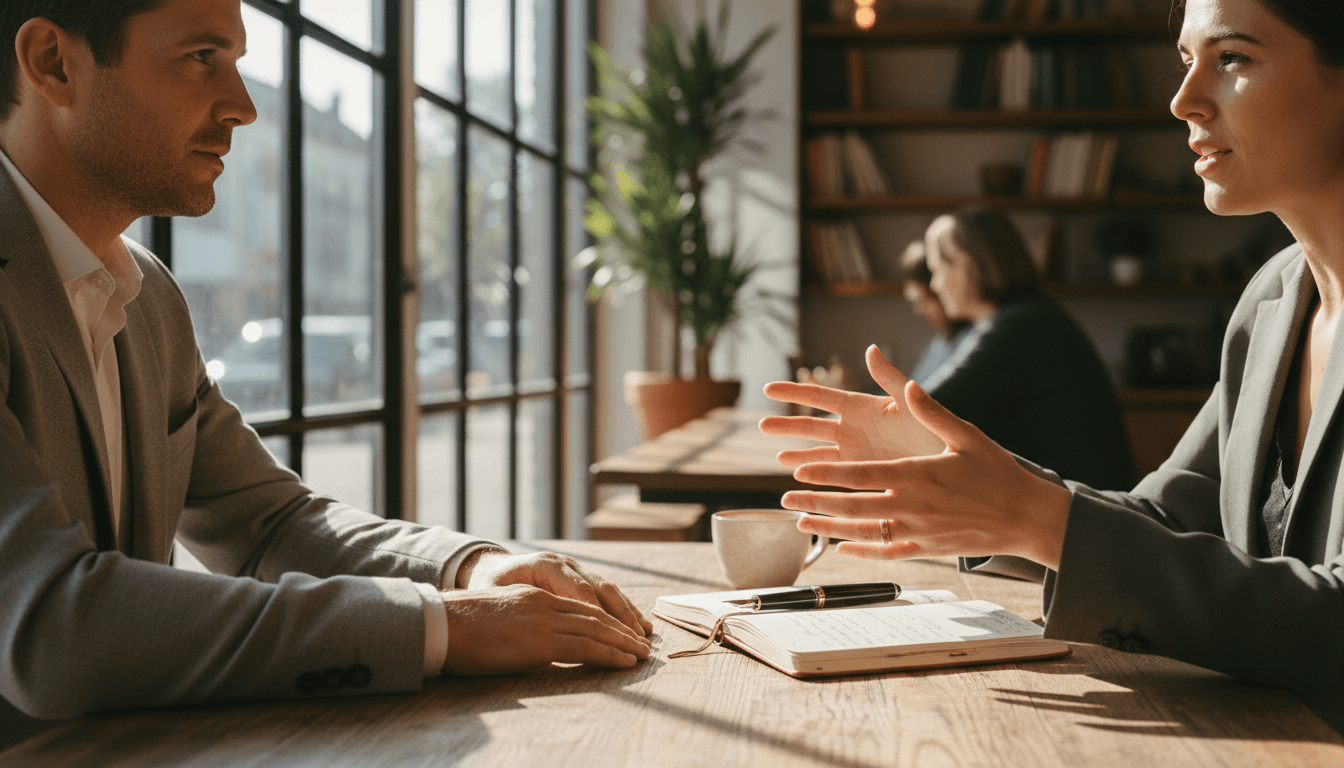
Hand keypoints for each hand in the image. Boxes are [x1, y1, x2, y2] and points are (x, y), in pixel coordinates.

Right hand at [440, 585, 651, 674]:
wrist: (441, 625)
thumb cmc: (461, 629)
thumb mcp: (502, 621)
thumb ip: (525, 628)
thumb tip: (539, 650)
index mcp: (535, 596)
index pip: (581, 606)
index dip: (606, 619)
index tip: (624, 631)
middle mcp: (545, 603)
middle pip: (596, 614)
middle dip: (622, 630)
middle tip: (643, 643)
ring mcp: (545, 620)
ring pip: (596, 629)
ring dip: (623, 643)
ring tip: (642, 654)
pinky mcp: (541, 640)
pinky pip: (585, 646)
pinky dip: (610, 653)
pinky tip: (624, 661)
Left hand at [457, 549, 651, 636]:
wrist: (488, 568)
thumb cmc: (488, 588)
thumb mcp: (497, 599)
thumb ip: (524, 613)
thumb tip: (549, 633)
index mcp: (545, 566)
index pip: (580, 594)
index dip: (601, 620)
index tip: (615, 642)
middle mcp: (565, 564)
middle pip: (601, 591)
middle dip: (622, 619)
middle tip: (639, 643)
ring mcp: (574, 567)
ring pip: (608, 590)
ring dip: (628, 614)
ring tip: (645, 635)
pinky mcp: (579, 576)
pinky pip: (605, 592)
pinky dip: (623, 608)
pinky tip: (638, 623)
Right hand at [760, 345, 945, 466]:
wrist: (954, 467)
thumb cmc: (937, 432)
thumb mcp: (912, 404)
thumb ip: (890, 379)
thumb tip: (871, 349)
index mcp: (862, 406)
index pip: (820, 396)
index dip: (793, 391)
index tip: (768, 388)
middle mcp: (854, 429)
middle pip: (811, 424)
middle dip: (786, 425)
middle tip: (761, 424)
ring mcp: (856, 453)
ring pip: (817, 452)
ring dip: (796, 454)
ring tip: (776, 458)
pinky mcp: (861, 475)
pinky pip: (830, 475)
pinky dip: (812, 477)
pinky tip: (798, 481)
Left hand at [782, 380, 1071, 569]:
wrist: (1027, 517)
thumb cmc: (997, 472)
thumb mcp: (966, 435)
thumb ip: (931, 412)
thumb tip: (908, 386)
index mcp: (917, 474)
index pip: (860, 474)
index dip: (827, 474)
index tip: (800, 472)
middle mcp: (912, 506)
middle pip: (852, 506)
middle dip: (814, 502)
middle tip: (786, 498)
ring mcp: (918, 532)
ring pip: (862, 532)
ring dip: (828, 528)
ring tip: (800, 524)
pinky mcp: (927, 550)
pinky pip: (886, 552)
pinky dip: (861, 550)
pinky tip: (841, 548)